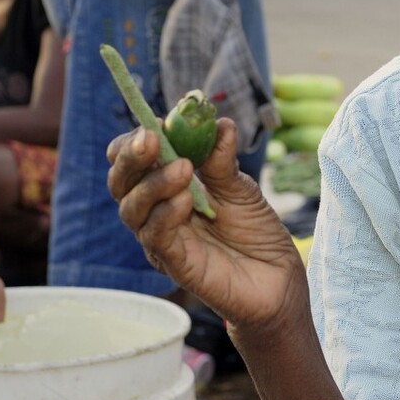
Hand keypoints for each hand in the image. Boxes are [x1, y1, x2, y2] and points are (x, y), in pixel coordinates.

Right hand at [107, 120, 309, 331]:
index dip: (136, 140)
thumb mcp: (240, 188)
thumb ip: (223, 160)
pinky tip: (185, 201)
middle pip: (122, 183)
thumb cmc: (254, 230)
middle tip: (149, 138)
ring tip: (183, 168)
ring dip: (153, 184)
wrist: (278, 277)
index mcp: (167, 187)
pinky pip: (156, 238)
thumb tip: (221, 123)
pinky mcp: (175, 264)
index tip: (155, 122)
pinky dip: (165, 215)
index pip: (133, 161)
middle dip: (131, 157)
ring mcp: (162, 239)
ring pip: (133, 210)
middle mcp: (155, 212)